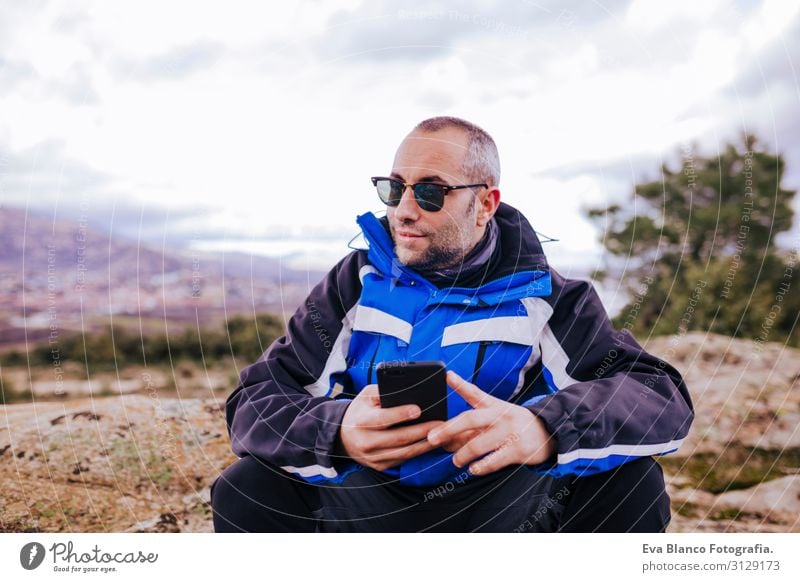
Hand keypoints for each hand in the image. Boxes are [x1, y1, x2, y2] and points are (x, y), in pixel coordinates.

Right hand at [337, 384, 444, 471]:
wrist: (343, 437)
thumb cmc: (360, 412)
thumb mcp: (365, 397)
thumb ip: (381, 392)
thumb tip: (403, 391)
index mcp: (361, 422)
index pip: (382, 418)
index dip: (400, 414)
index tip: (417, 409)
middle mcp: (366, 441)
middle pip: (398, 438)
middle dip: (422, 431)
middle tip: (440, 423)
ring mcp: (373, 456)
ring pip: (404, 452)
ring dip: (425, 444)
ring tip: (442, 435)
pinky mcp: (380, 465)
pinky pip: (403, 459)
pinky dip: (419, 452)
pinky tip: (431, 444)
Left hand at [427, 371, 556, 476]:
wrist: (549, 431)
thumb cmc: (515, 424)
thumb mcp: (497, 415)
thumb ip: (473, 426)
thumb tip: (447, 439)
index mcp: (494, 406)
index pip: (475, 393)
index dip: (460, 384)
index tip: (447, 375)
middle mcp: (500, 416)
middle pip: (470, 419)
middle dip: (448, 429)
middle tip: (432, 438)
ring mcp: (509, 432)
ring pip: (477, 444)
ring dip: (462, 454)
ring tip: (456, 461)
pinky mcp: (517, 450)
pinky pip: (493, 461)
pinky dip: (480, 467)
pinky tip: (473, 469)